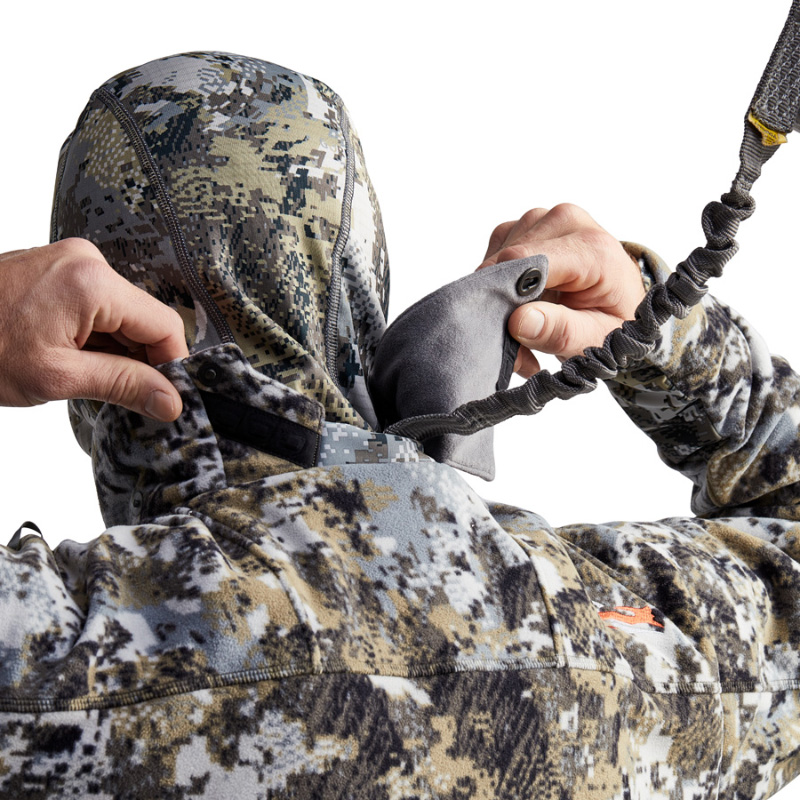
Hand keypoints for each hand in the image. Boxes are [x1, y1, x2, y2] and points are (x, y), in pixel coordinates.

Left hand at [0, 239, 188, 419]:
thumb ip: (123, 386)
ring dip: (116, 349)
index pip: (164, 325)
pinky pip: (99, 304)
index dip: (171, 365)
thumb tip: (169, 401)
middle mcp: (86, 260)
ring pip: (122, 314)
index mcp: (91, 282)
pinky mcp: (57, 268)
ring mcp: (70, 261)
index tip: (165, 396)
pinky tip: (72, 356)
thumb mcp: (56, 378)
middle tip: (120, 394)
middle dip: (140, 359)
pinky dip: (96, 335)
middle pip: (144, 318)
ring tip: (82, 374)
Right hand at [479, 204, 645, 377]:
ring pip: (496, 258)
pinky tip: (520, 303)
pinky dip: (499, 284)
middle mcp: (566, 222)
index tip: (502, 332)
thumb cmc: (611, 319)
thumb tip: (519, 321)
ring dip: (500, 297)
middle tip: (516, 346)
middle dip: (502, 304)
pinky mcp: (526, 226)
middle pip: (507, 259)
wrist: (620, 301)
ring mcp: (544, 219)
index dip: (503, 295)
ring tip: (523, 326)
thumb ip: (560, 331)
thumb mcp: (595, 338)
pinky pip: (495, 254)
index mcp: (592, 247)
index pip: (526, 261)